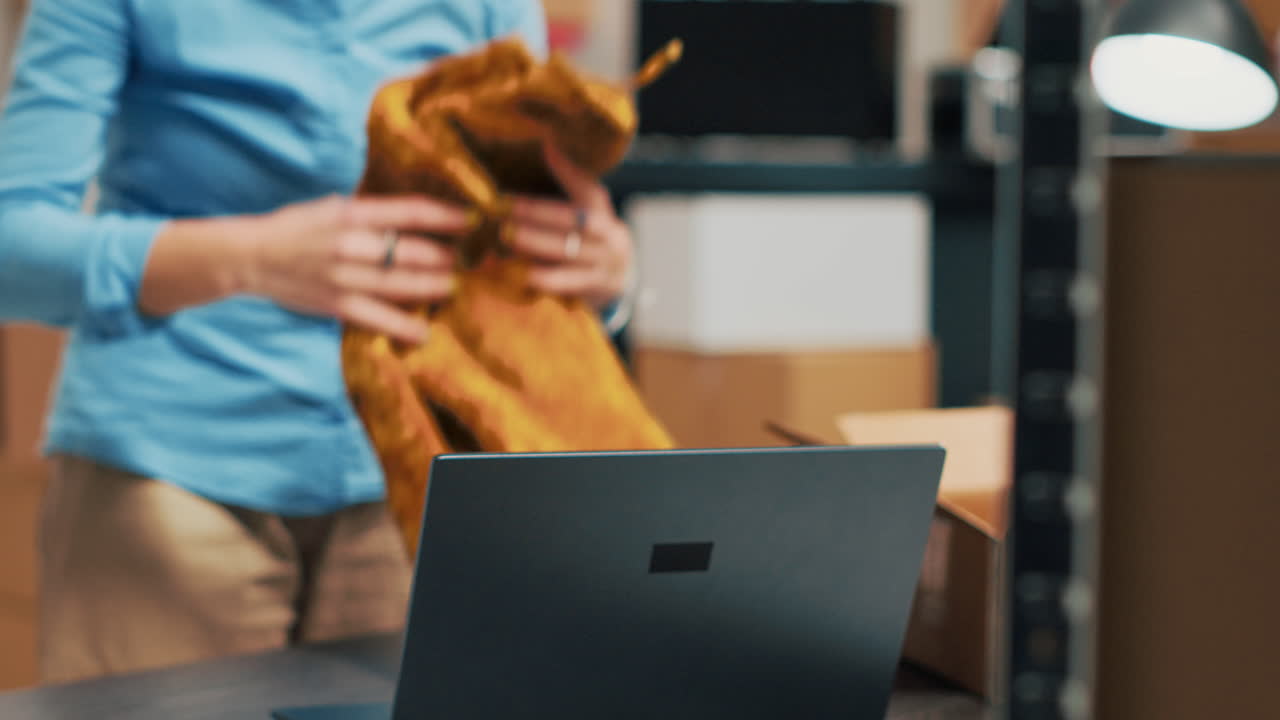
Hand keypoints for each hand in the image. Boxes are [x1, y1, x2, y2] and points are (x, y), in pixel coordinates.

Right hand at [241, 194, 470, 342]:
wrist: (251, 255)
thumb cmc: (297, 228)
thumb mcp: (334, 208)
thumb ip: (372, 214)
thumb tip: (414, 217)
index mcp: (352, 213)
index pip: (410, 212)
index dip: (446, 217)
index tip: (471, 220)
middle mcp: (351, 244)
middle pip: (412, 251)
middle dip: (446, 257)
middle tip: (469, 260)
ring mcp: (345, 276)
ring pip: (400, 284)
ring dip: (433, 287)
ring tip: (453, 287)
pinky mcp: (336, 304)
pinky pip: (377, 318)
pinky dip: (403, 326)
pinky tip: (424, 332)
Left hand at [504, 142, 632, 308]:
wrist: (619, 282)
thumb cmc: (589, 241)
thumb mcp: (587, 214)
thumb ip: (567, 191)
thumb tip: (542, 150)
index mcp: (602, 212)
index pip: (588, 188)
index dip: (569, 170)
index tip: (547, 147)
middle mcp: (608, 236)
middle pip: (574, 221)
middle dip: (536, 213)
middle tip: (504, 206)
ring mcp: (603, 264)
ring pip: (567, 251)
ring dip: (533, 243)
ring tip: (504, 236)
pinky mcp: (593, 289)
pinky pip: (564, 283)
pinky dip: (539, 277)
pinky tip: (516, 272)